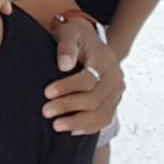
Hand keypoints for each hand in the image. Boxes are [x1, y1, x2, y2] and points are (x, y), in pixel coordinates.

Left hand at [41, 17, 124, 134]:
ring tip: (56, 126)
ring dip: (78, 122)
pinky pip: (105, 119)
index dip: (67, 88)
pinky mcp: (114, 101)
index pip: (88, 79)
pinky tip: (72, 130)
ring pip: (102, 113)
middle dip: (68, 107)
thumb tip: (64, 66)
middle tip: (46, 112)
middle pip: (94, 99)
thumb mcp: (69, 33)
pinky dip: (89, 127)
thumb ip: (66, 47)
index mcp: (104, 59)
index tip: (46, 93)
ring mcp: (117, 91)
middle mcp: (115, 76)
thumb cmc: (75, 36)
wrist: (90, 41)